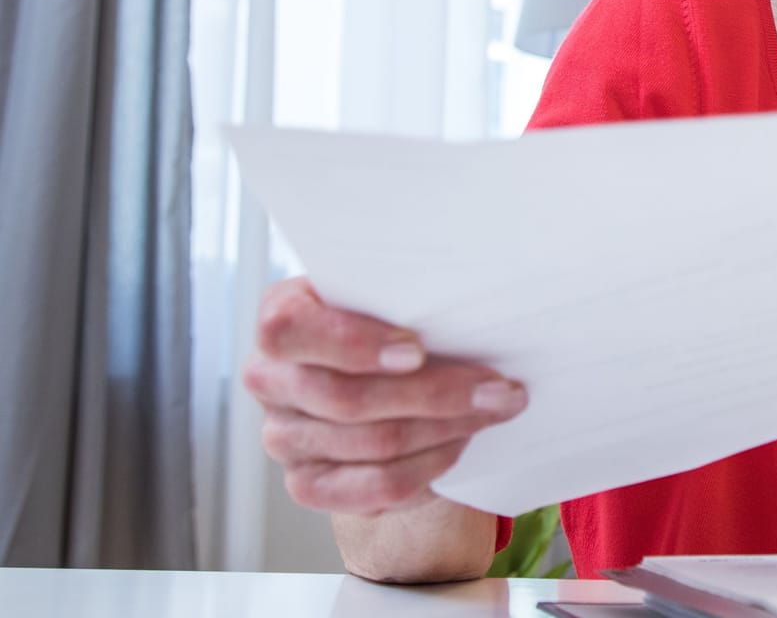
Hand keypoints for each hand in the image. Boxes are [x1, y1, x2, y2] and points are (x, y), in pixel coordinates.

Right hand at [243, 277, 526, 515]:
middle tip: (499, 388)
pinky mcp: (309, 485)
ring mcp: (283, 438)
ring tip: (494, 409)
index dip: (352, 343)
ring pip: (374, 443)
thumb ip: (410, 298)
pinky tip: (460, 443)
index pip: (290, 330)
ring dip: (447, 427)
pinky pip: (377, 487)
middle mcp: (269, 379)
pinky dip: (430, 465)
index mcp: (282, 318)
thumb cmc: (394, 325)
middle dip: (436, 393)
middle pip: (347, 398)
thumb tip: (472, 308)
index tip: (417, 350)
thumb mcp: (394, 299)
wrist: (387, 381)